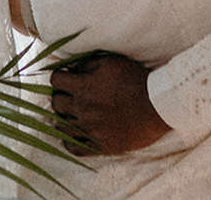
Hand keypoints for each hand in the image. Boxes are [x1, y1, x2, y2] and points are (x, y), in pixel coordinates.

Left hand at [50, 52, 169, 156]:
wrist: (155, 106)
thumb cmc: (134, 80)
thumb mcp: (111, 62)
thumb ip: (87, 64)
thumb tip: (72, 68)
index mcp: (83, 87)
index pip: (56, 80)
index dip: (58, 76)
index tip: (63, 77)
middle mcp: (82, 109)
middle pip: (56, 103)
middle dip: (58, 96)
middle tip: (67, 95)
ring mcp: (89, 129)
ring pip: (61, 127)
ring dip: (61, 119)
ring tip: (67, 115)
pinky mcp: (99, 146)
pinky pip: (74, 148)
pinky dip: (68, 142)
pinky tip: (71, 136)